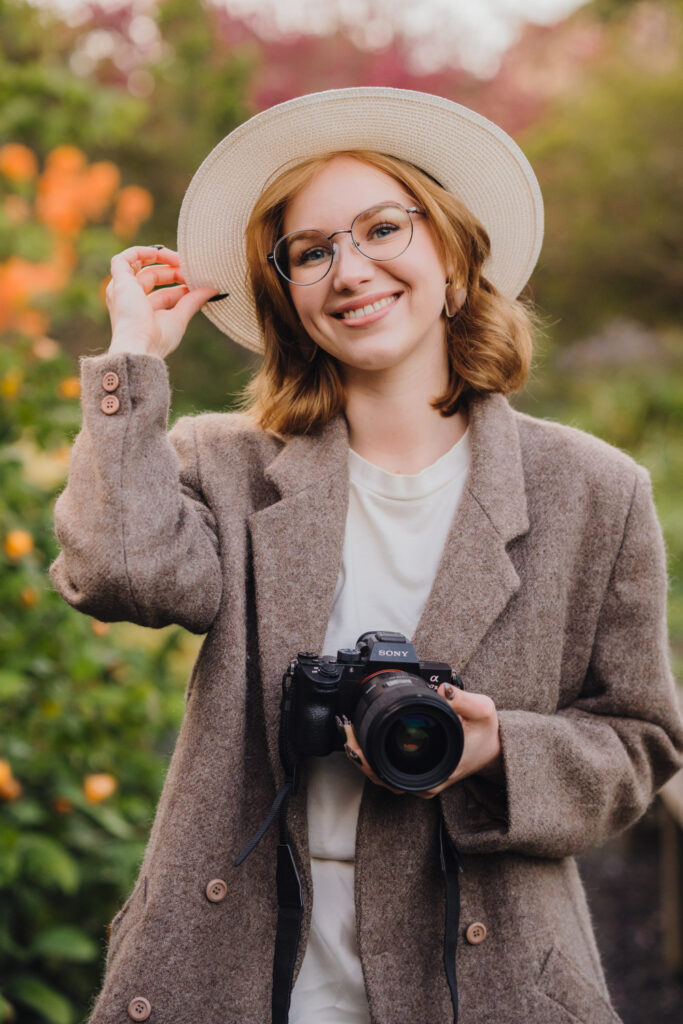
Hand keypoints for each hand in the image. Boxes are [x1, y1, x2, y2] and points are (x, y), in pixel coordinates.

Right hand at [105, 245, 219, 358]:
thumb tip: (213, 290)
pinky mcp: (118, 282)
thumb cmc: (158, 338)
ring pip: (140, 266)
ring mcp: (123, 291)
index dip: (180, 284)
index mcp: (145, 312)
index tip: (196, 281)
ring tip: (180, 258)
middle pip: (153, 277)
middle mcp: (131, 300)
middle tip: (191, 267)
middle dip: (174, 270)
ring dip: (161, 258)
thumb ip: (193, 301)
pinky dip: (140, 252)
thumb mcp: (179, 317)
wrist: (140, 344)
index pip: (164, 292)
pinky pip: (122, 259)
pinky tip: (158, 252)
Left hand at [338, 683, 501, 798]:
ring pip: (381, 775)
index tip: (353, 739)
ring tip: (346, 731)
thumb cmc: (487, 734)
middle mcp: (426, 781)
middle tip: (344, 729)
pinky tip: (361, 736)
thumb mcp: (483, 711)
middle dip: (357, 753)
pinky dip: (371, 755)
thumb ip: (464, 699)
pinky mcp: (417, 773)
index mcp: (437, 771)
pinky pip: (388, 769)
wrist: (494, 749)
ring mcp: (420, 780)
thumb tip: (442, 688)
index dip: (368, 758)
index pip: (394, 773)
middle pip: (380, 776)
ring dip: (361, 755)